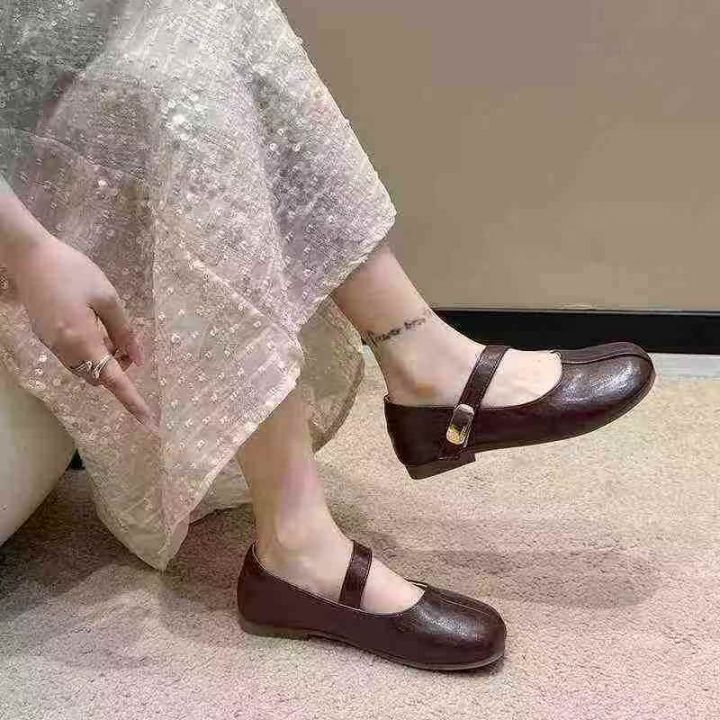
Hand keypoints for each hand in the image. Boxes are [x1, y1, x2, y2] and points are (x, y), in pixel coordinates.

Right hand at [6, 232, 158, 431]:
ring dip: (103, 360)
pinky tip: (94, 326)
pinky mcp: (45, 338)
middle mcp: (65, 350)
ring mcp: (52, 345)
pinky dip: (90, 351)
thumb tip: (139, 359)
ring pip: (85, 368)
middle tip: (128, 343)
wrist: (29, 256)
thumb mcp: (107, 298)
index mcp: (83, 341)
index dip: (133, 401)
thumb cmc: (73, 271)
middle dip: (118, 368)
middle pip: (99, 377)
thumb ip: (125, 331)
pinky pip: (73, 357)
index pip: (114, 380)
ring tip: (110, 330)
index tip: (149, 422)